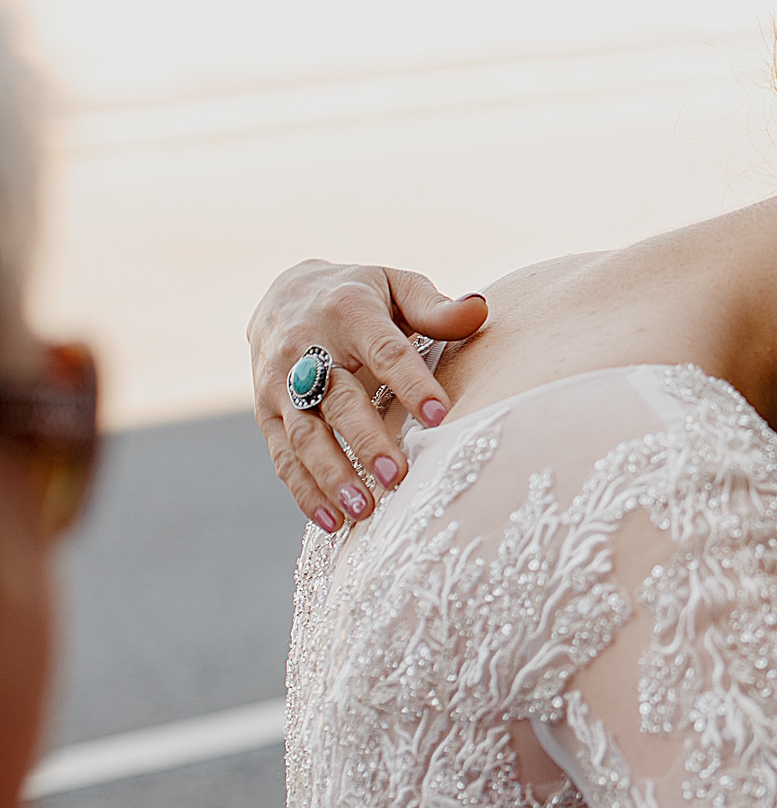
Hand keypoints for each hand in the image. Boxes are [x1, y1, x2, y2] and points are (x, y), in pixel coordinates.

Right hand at [251, 261, 486, 531]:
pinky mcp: (265, 411)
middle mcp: (306, 348)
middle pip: (337, 400)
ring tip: (364, 510)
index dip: (412, 383)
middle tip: (399, 475)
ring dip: (332, 475)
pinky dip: (304, 490)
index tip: (441, 416)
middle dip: (366, 440)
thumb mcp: (397, 286)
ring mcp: (280, 384)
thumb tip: (480, 309)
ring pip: (304, 434)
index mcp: (349, 313)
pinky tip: (332, 522)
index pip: (385, 352)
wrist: (283, 294)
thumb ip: (436, 307)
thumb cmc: (361, 295)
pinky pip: (282, 455)